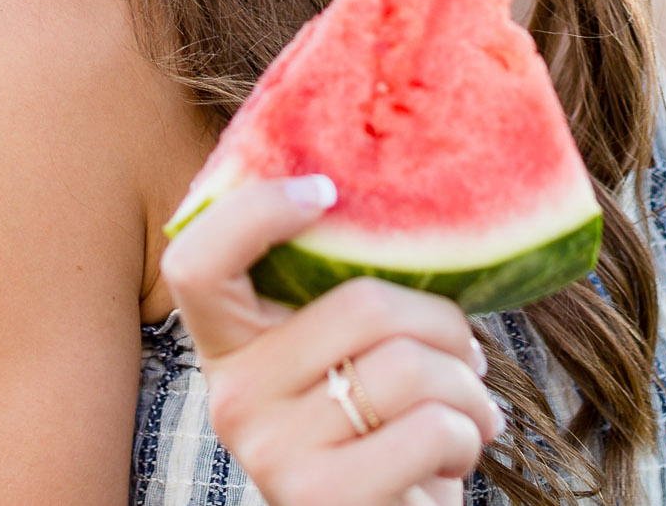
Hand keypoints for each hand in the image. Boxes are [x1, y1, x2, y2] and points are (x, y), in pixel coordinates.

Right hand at [159, 175, 506, 505]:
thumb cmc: (375, 434)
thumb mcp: (341, 362)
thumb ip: (341, 301)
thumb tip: (391, 198)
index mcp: (230, 348)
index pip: (196, 261)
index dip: (253, 211)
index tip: (325, 191)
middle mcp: (234, 399)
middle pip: (360, 305)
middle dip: (443, 324)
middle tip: (463, 353)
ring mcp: (272, 453)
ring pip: (408, 367)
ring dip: (467, 388)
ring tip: (468, 410)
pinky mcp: (323, 498)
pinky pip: (432, 427)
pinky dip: (469, 436)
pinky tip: (455, 453)